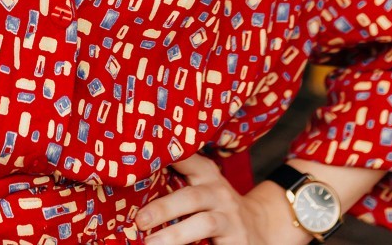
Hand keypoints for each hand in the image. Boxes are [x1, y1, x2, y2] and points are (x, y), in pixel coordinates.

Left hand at [134, 154, 283, 244]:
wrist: (261, 227)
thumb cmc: (217, 206)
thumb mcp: (204, 186)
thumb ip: (179, 177)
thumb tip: (130, 180)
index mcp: (207, 175)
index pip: (186, 159)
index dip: (167, 156)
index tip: (142, 158)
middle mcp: (219, 194)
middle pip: (191, 197)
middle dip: (165, 208)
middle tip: (140, 220)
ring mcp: (230, 218)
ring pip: (204, 224)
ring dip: (177, 234)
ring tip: (151, 244)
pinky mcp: (236, 242)